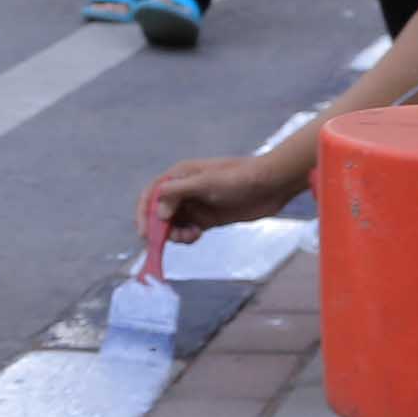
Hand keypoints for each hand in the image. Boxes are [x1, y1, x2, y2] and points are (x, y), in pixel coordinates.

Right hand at [143, 152, 305, 241]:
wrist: (273, 183)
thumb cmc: (240, 177)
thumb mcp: (207, 182)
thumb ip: (179, 192)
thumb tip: (159, 212)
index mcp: (179, 177)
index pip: (152, 195)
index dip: (145, 213)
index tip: (146, 233)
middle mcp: (184, 191)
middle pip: (160, 212)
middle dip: (161, 227)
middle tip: (171, 239)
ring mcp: (197, 205)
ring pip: (174, 223)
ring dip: (175, 233)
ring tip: (190, 237)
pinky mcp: (209, 218)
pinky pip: (189, 229)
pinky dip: (187, 236)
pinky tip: (196, 237)